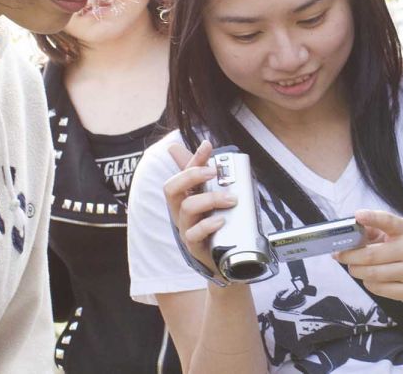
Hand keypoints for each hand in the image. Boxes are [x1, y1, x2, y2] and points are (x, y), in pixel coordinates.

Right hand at [163, 141, 237, 273]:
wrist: (224, 257)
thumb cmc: (215, 223)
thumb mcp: (215, 198)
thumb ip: (212, 177)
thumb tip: (208, 147)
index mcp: (185, 196)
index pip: (183, 172)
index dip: (194, 158)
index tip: (208, 145)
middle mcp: (180, 210)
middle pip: (171, 188)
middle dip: (192, 175)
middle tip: (214, 172)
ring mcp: (185, 228)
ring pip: (187, 208)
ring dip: (210, 199)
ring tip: (231, 199)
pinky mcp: (193, 245)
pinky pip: (194, 234)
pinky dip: (208, 225)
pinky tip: (221, 220)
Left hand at [334, 209, 402, 303]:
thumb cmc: (401, 251)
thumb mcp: (391, 236)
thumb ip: (371, 231)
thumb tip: (349, 235)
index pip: (388, 221)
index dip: (372, 218)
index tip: (357, 216)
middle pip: (371, 255)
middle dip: (350, 256)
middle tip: (339, 256)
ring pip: (373, 274)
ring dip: (357, 271)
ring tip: (354, 268)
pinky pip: (379, 288)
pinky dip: (368, 284)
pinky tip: (370, 279)